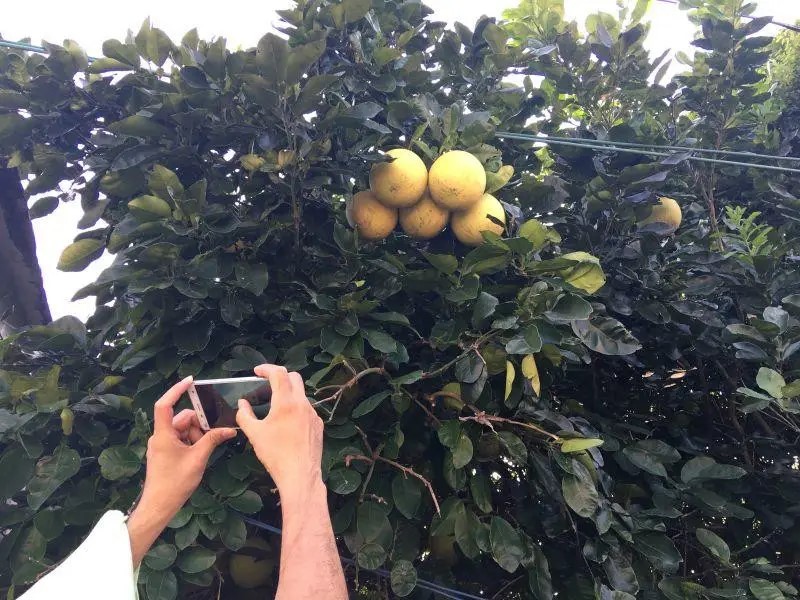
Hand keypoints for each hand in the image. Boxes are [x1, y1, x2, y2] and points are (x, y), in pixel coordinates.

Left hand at [128, 376, 235, 565]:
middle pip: (182, 418)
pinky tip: (202, 452)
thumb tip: (230, 429)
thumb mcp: (198, 459)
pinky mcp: (165, 453)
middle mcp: (160, 436)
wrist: (159, 506)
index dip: (176, 390)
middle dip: (199, 423)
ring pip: (184, 429)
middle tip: (214, 432)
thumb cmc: (175, 482)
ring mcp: (162, 445)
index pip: (165, 405)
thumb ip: (212, 440)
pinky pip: (182, 439)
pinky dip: (193, 442)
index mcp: (163, 434)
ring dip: (197, 434)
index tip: (191, 381)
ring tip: (207, 448)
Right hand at [236, 365, 323, 501]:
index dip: (266, 368)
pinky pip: (306, 409)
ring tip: (275, 407)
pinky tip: (287, 423)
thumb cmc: (275, 454)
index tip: (257, 371)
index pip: (279, 373)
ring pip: (301, 394)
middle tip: (267, 384)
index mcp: (286, 402)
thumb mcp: (254, 434)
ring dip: (288, 394)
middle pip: (294, 378)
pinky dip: (296, 408)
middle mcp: (302, 403)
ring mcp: (313, 414)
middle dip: (280, 376)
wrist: (300, 474)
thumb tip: (242, 404)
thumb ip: (244, 415)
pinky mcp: (318, 425)